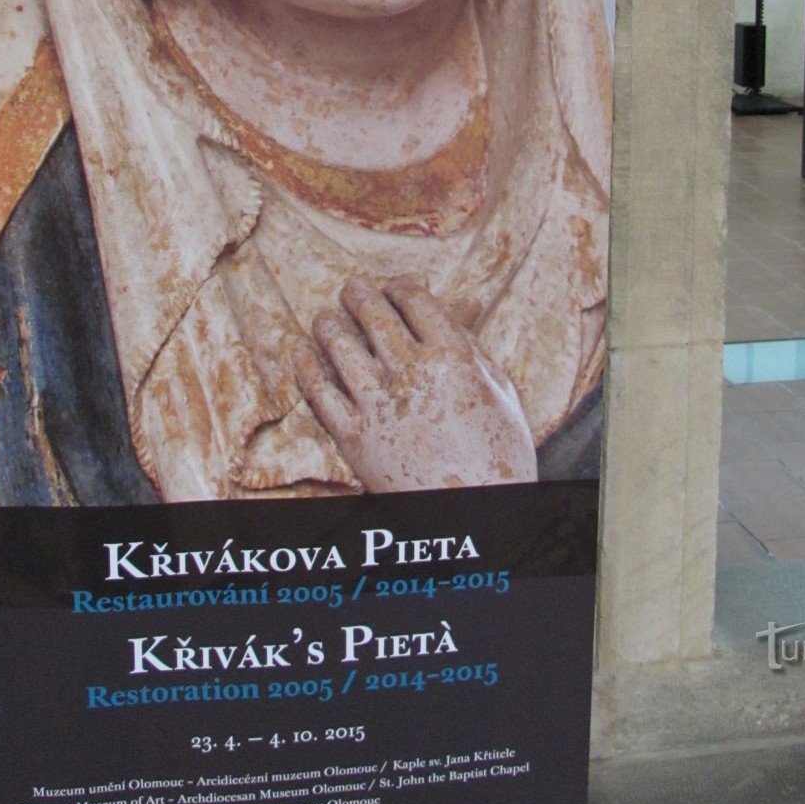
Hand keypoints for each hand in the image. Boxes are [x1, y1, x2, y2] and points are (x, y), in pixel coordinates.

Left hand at [293, 275, 537, 491]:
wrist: (475, 517)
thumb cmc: (499, 457)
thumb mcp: (501, 393)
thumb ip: (473, 351)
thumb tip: (447, 318)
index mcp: (453, 357)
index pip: (413, 299)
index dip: (397, 286)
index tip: (391, 287)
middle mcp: (412, 372)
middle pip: (371, 312)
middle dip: (357, 293)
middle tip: (351, 289)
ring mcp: (378, 405)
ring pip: (338, 344)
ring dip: (329, 323)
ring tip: (326, 319)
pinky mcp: (353, 438)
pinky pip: (318, 392)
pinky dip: (306, 367)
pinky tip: (303, 354)